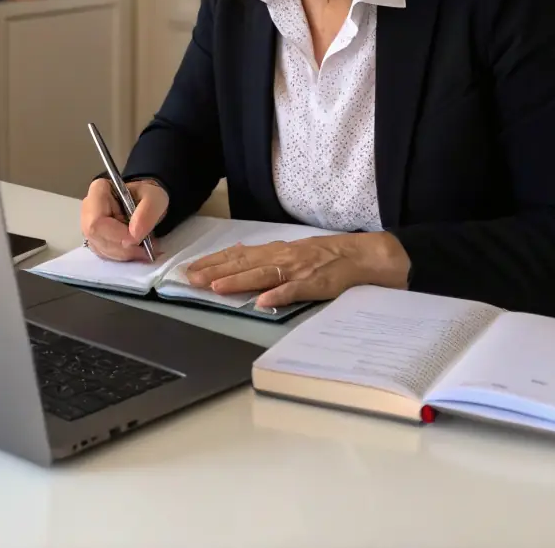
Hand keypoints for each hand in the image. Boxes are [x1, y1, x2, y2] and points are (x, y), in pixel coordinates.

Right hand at [79, 178, 168, 261]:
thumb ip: (147, 212)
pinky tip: (136, 251)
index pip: (97, 221)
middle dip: (123, 248)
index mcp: (98, 191)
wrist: (147, 202)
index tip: (137, 239)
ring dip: (124, 254)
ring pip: (100, 248)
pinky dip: (123, 257)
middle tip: (145, 249)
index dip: (115, 235)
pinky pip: (104, 254)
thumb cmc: (147, 196)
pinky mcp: (95, 240)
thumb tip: (134, 234)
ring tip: (144, 249)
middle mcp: (88, 209)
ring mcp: (89, 226)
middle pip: (97, 237)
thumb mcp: (155, 198)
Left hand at [184, 232, 410, 308]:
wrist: (362, 256)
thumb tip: (238, 257)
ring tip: (217, 287)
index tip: (192, 269)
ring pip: (263, 275)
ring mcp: (298, 270)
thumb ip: (267, 257)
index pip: (239, 256)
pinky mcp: (316, 284)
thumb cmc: (326, 257)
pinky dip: (279, 296)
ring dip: (239, 281)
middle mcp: (283, 257)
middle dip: (216, 271)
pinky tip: (263, 302)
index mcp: (277, 251)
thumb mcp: (293, 252)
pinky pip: (295, 291)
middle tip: (191, 279)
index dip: (214, 262)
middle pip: (244, 264)